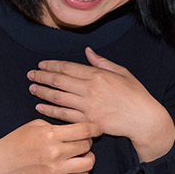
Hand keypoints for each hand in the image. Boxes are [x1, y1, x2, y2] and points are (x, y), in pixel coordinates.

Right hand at [0, 118, 99, 173]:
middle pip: (87, 145)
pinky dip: (83, 173)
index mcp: (51, 134)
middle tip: (83, 141)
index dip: (95, 128)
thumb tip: (78, 128)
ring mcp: (56, 170)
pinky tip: (76, 167)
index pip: (84, 130)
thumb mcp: (36, 125)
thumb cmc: (17, 141)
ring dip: (88, 158)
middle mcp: (55, 152)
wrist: (1, 164)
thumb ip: (57, 125)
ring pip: (88, 163)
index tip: (98, 128)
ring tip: (81, 155)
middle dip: (88, 141)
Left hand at [29, 48, 174, 160]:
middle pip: (59, 81)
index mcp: (98, 75)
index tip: (42, 64)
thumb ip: (102, 62)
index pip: (68, 68)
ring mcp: (87, 106)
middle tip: (31, 74)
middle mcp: (90, 90)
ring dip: (42, 92)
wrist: (143, 119)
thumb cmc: (135, 94)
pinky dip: (50, 110)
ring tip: (32, 88)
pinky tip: (40, 106)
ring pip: (58, 97)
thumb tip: (87, 52)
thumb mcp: (122, 72)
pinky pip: (64, 115)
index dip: (52, 65)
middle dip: (42, 77)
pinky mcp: (87, 121)